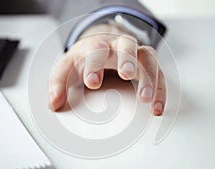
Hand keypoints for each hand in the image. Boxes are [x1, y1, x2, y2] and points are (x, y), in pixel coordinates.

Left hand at [49, 24, 165, 115]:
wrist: (102, 46)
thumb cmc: (85, 58)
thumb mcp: (68, 66)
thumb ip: (58, 82)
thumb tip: (53, 103)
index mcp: (96, 45)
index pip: (96, 51)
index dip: (94, 65)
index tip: (93, 82)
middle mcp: (118, 46)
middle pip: (126, 46)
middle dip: (127, 59)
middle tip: (127, 74)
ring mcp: (136, 53)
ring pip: (148, 58)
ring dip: (149, 78)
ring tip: (146, 99)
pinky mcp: (147, 64)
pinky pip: (159, 73)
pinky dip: (160, 90)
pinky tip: (157, 107)